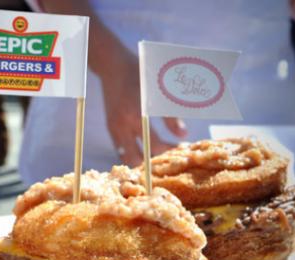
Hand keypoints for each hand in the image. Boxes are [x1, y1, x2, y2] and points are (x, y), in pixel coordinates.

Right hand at [99, 51, 187, 165]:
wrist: (112, 65)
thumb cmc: (140, 73)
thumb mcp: (158, 91)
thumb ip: (170, 115)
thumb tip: (183, 135)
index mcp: (136, 116)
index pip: (153, 144)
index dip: (168, 149)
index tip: (178, 146)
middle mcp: (122, 125)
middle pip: (136, 159)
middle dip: (152, 160)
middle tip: (166, 153)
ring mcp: (114, 128)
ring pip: (126, 157)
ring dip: (141, 159)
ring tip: (155, 153)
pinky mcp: (110, 127)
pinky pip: (120, 149)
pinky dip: (132, 152)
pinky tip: (144, 146)